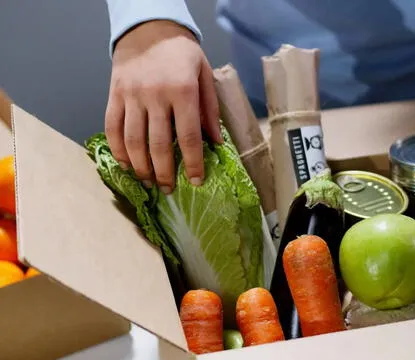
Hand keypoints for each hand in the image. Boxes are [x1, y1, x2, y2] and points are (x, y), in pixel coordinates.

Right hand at [106, 20, 221, 193]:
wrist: (148, 29)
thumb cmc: (181, 54)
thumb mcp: (204, 75)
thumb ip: (210, 110)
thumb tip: (216, 143)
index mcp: (183, 91)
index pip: (188, 136)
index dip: (192, 163)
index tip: (196, 181)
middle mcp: (155, 95)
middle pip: (158, 144)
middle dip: (164, 173)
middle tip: (169, 190)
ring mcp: (131, 96)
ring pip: (133, 141)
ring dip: (141, 167)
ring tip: (149, 182)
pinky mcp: (114, 95)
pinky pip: (112, 128)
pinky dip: (118, 151)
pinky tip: (128, 165)